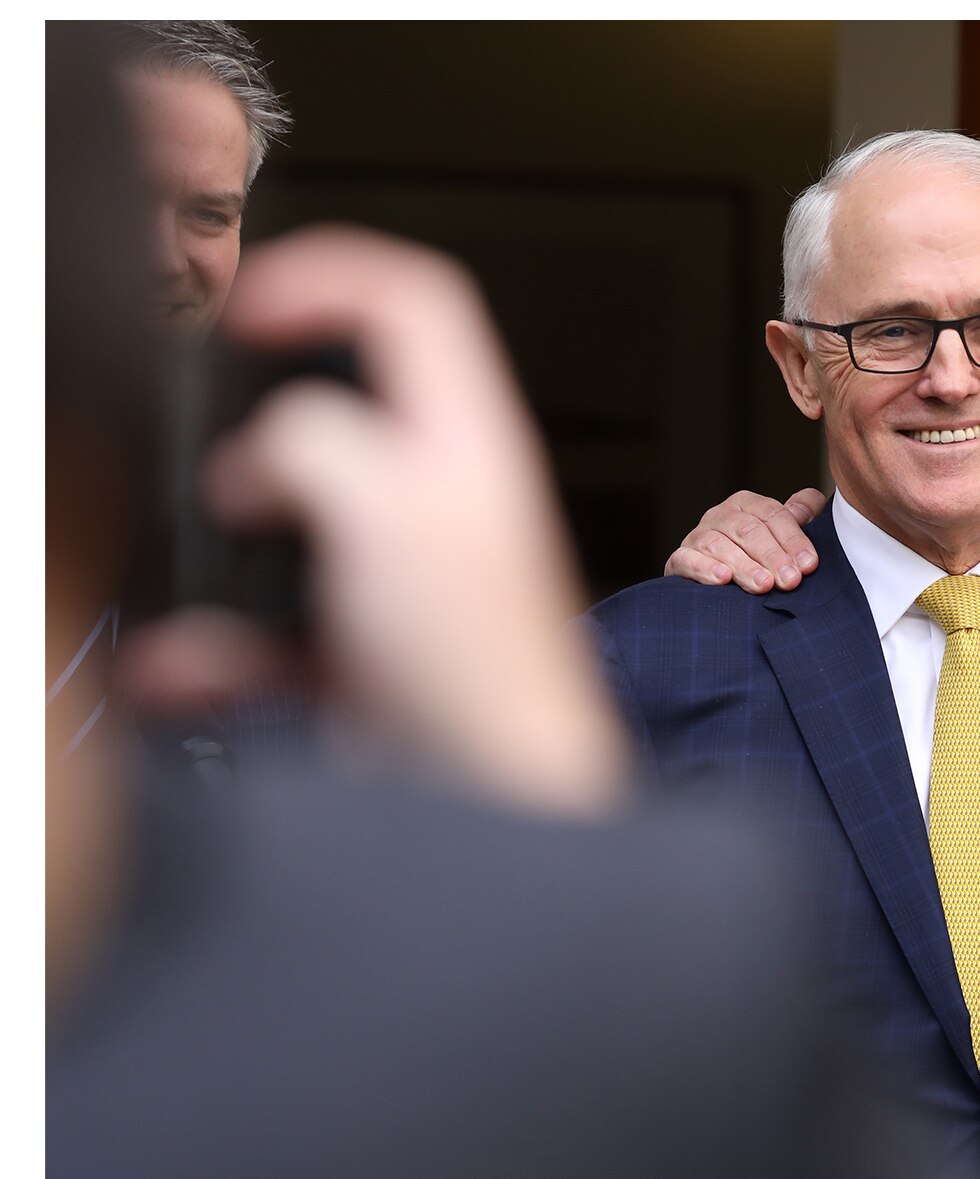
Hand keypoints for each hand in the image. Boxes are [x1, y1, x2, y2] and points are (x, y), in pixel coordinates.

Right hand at [117, 225, 631, 817]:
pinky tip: (183, 666)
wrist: (494, 800)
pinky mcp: (365, 651)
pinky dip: (220, 646)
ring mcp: (402, 576)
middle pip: (349, 406)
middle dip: (265, 409)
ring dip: (232, 533)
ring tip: (205, 545)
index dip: (331, 276)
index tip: (250, 304)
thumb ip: (315, 444)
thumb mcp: (389, 509)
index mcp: (468, 439)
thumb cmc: (480, 660)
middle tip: (214, 425)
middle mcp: (441, 498)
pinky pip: (272, 630)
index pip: (416, 303)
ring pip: (298, 518)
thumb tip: (264, 455)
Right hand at [663, 488, 826, 592]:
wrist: (717, 582)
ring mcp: (697, 536)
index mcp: (747, 504)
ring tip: (764, 585)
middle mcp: (720, 515)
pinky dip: (704, 569)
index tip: (809, 565)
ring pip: (720, 546)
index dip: (793, 539)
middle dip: (772, 556)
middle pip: (748, 531)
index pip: (772, 514)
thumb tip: (811, 502)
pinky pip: (687, 560)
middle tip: (791, 580)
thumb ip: (800, 514)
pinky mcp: (679, 559)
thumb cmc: (759, 555)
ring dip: (744, 566)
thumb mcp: (781, 532)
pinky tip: (723, 579)